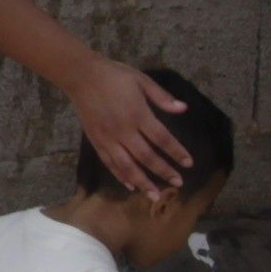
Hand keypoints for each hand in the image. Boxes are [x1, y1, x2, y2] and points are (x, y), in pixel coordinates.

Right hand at [67, 59, 193, 198]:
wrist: (82, 76)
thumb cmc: (115, 76)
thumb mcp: (141, 80)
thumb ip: (162, 97)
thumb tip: (183, 109)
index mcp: (138, 114)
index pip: (162, 138)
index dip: (176, 152)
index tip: (189, 164)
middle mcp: (124, 130)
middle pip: (147, 156)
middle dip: (163, 171)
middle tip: (178, 184)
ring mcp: (109, 138)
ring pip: (127, 166)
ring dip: (142, 182)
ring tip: (155, 196)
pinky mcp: (96, 141)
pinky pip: (110, 163)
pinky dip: (120, 176)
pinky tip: (130, 185)